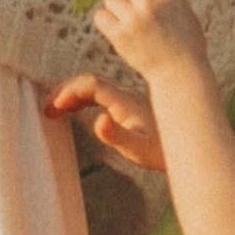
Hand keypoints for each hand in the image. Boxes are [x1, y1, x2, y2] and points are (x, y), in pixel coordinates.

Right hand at [43, 69, 165, 175]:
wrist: (188, 148)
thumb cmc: (161, 153)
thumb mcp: (137, 150)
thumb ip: (116, 135)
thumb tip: (98, 120)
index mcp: (125, 101)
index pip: (92, 84)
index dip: (69, 91)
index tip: (53, 107)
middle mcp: (126, 95)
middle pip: (90, 81)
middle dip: (66, 91)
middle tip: (46, 108)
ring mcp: (128, 98)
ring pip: (95, 85)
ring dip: (73, 94)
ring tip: (54, 110)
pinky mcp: (130, 104)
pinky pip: (102, 93)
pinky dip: (84, 98)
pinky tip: (75, 110)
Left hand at [88, 0, 215, 88]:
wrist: (180, 72)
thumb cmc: (184, 41)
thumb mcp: (182, 8)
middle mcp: (149, 1)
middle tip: (136, 15)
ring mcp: (133, 18)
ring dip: (115, 9)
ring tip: (127, 22)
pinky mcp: (119, 35)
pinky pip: (100, 17)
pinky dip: (105, 21)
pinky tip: (116, 29)